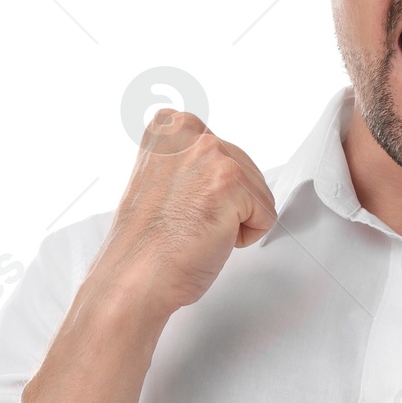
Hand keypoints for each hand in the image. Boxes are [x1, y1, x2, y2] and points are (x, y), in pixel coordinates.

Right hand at [84, 109, 276, 333]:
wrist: (135, 277)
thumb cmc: (147, 243)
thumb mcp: (164, 178)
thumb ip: (192, 163)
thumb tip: (220, 165)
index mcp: (170, 126)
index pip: (226, 153)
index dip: (211, 190)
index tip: (182, 204)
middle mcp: (189, 132)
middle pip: (247, 170)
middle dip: (227, 204)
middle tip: (188, 221)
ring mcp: (210, 154)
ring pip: (259, 192)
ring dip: (236, 220)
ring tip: (196, 228)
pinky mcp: (231, 181)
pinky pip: (266, 215)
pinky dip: (245, 236)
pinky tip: (208, 237)